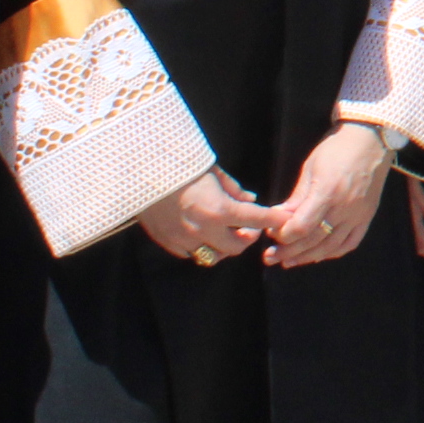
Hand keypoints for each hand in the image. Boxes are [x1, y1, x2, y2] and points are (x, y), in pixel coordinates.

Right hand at [138, 168, 274, 265]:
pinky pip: (190, 254)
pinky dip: (200, 247)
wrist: (140, 171)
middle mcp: (203, 229)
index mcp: (218, 209)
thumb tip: (249, 199)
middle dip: (246, 238)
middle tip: (248, 227)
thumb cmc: (180, 166)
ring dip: (223, 246)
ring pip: (212, 256)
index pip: (256, 220)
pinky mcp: (168, 242)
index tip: (284, 220)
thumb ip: (233, 189)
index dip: (273, 220)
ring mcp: (184, 239)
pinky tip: (201, 233)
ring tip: (224, 231)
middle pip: (236, 248)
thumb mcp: (213, 171)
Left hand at [264, 123, 394, 267]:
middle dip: (289, 251)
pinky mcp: (367, 217)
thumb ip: (296, 198)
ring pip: (330, 247)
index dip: (283, 235)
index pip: (301, 226)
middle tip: (270, 256)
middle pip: (313, 240)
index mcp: (327, 192)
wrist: (371, 140)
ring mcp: (358, 215)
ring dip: (307, 257)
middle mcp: (344, 208)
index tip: (271, 233)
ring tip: (289, 261)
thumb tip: (278, 219)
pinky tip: (318, 255)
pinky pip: (350, 243)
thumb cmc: (337, 149)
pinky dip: (333, 253)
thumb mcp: (310, 168)